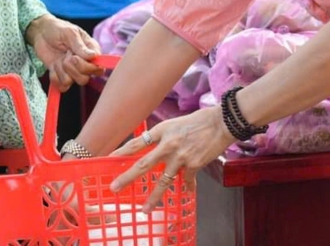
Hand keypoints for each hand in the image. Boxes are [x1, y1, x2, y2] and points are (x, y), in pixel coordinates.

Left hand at [27, 15, 101, 90]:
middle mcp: (84, 64)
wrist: (41, 32)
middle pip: (85, 79)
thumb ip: (80, 46)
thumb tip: (94, 56)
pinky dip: (54, 76)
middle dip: (73, 68)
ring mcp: (72, 71)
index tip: (76, 57)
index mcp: (91, 52)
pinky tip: (53, 65)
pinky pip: (60, 85)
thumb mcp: (70, 33)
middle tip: (66, 55)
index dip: (88, 67)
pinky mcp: (60, 76)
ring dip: (62, 71)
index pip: (98, 68)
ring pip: (72, 82)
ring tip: (59, 59)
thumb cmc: (58, 29)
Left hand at [109, 107, 234, 212]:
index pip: (137, 143)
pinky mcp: (193, 165)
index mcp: (162, 131)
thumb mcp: (176, 124)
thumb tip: (156, 149)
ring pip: (162, 181)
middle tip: (114, 188)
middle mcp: (168, 144)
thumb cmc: (199, 121)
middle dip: (127, 177)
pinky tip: (188, 191)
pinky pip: (187, 180)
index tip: (108, 160)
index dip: (122, 152)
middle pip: (143, 164)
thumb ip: (165, 137)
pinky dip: (188, 186)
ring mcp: (180, 156)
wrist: (222, 122)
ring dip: (153, 197)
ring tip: (145, 209)